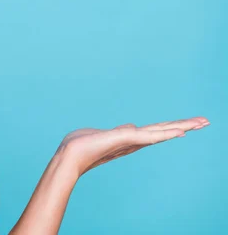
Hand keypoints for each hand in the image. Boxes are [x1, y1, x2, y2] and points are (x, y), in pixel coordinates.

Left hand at [57, 116, 209, 176]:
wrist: (70, 155)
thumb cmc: (83, 145)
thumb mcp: (105, 134)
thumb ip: (121, 131)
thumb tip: (133, 126)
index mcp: (130, 139)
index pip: (155, 131)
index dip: (171, 128)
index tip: (187, 127)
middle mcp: (134, 141)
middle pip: (163, 131)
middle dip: (184, 126)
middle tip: (206, 121)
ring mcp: (132, 141)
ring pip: (162, 132)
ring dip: (182, 126)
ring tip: (201, 123)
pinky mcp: (126, 139)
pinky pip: (150, 135)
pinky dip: (166, 133)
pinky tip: (180, 131)